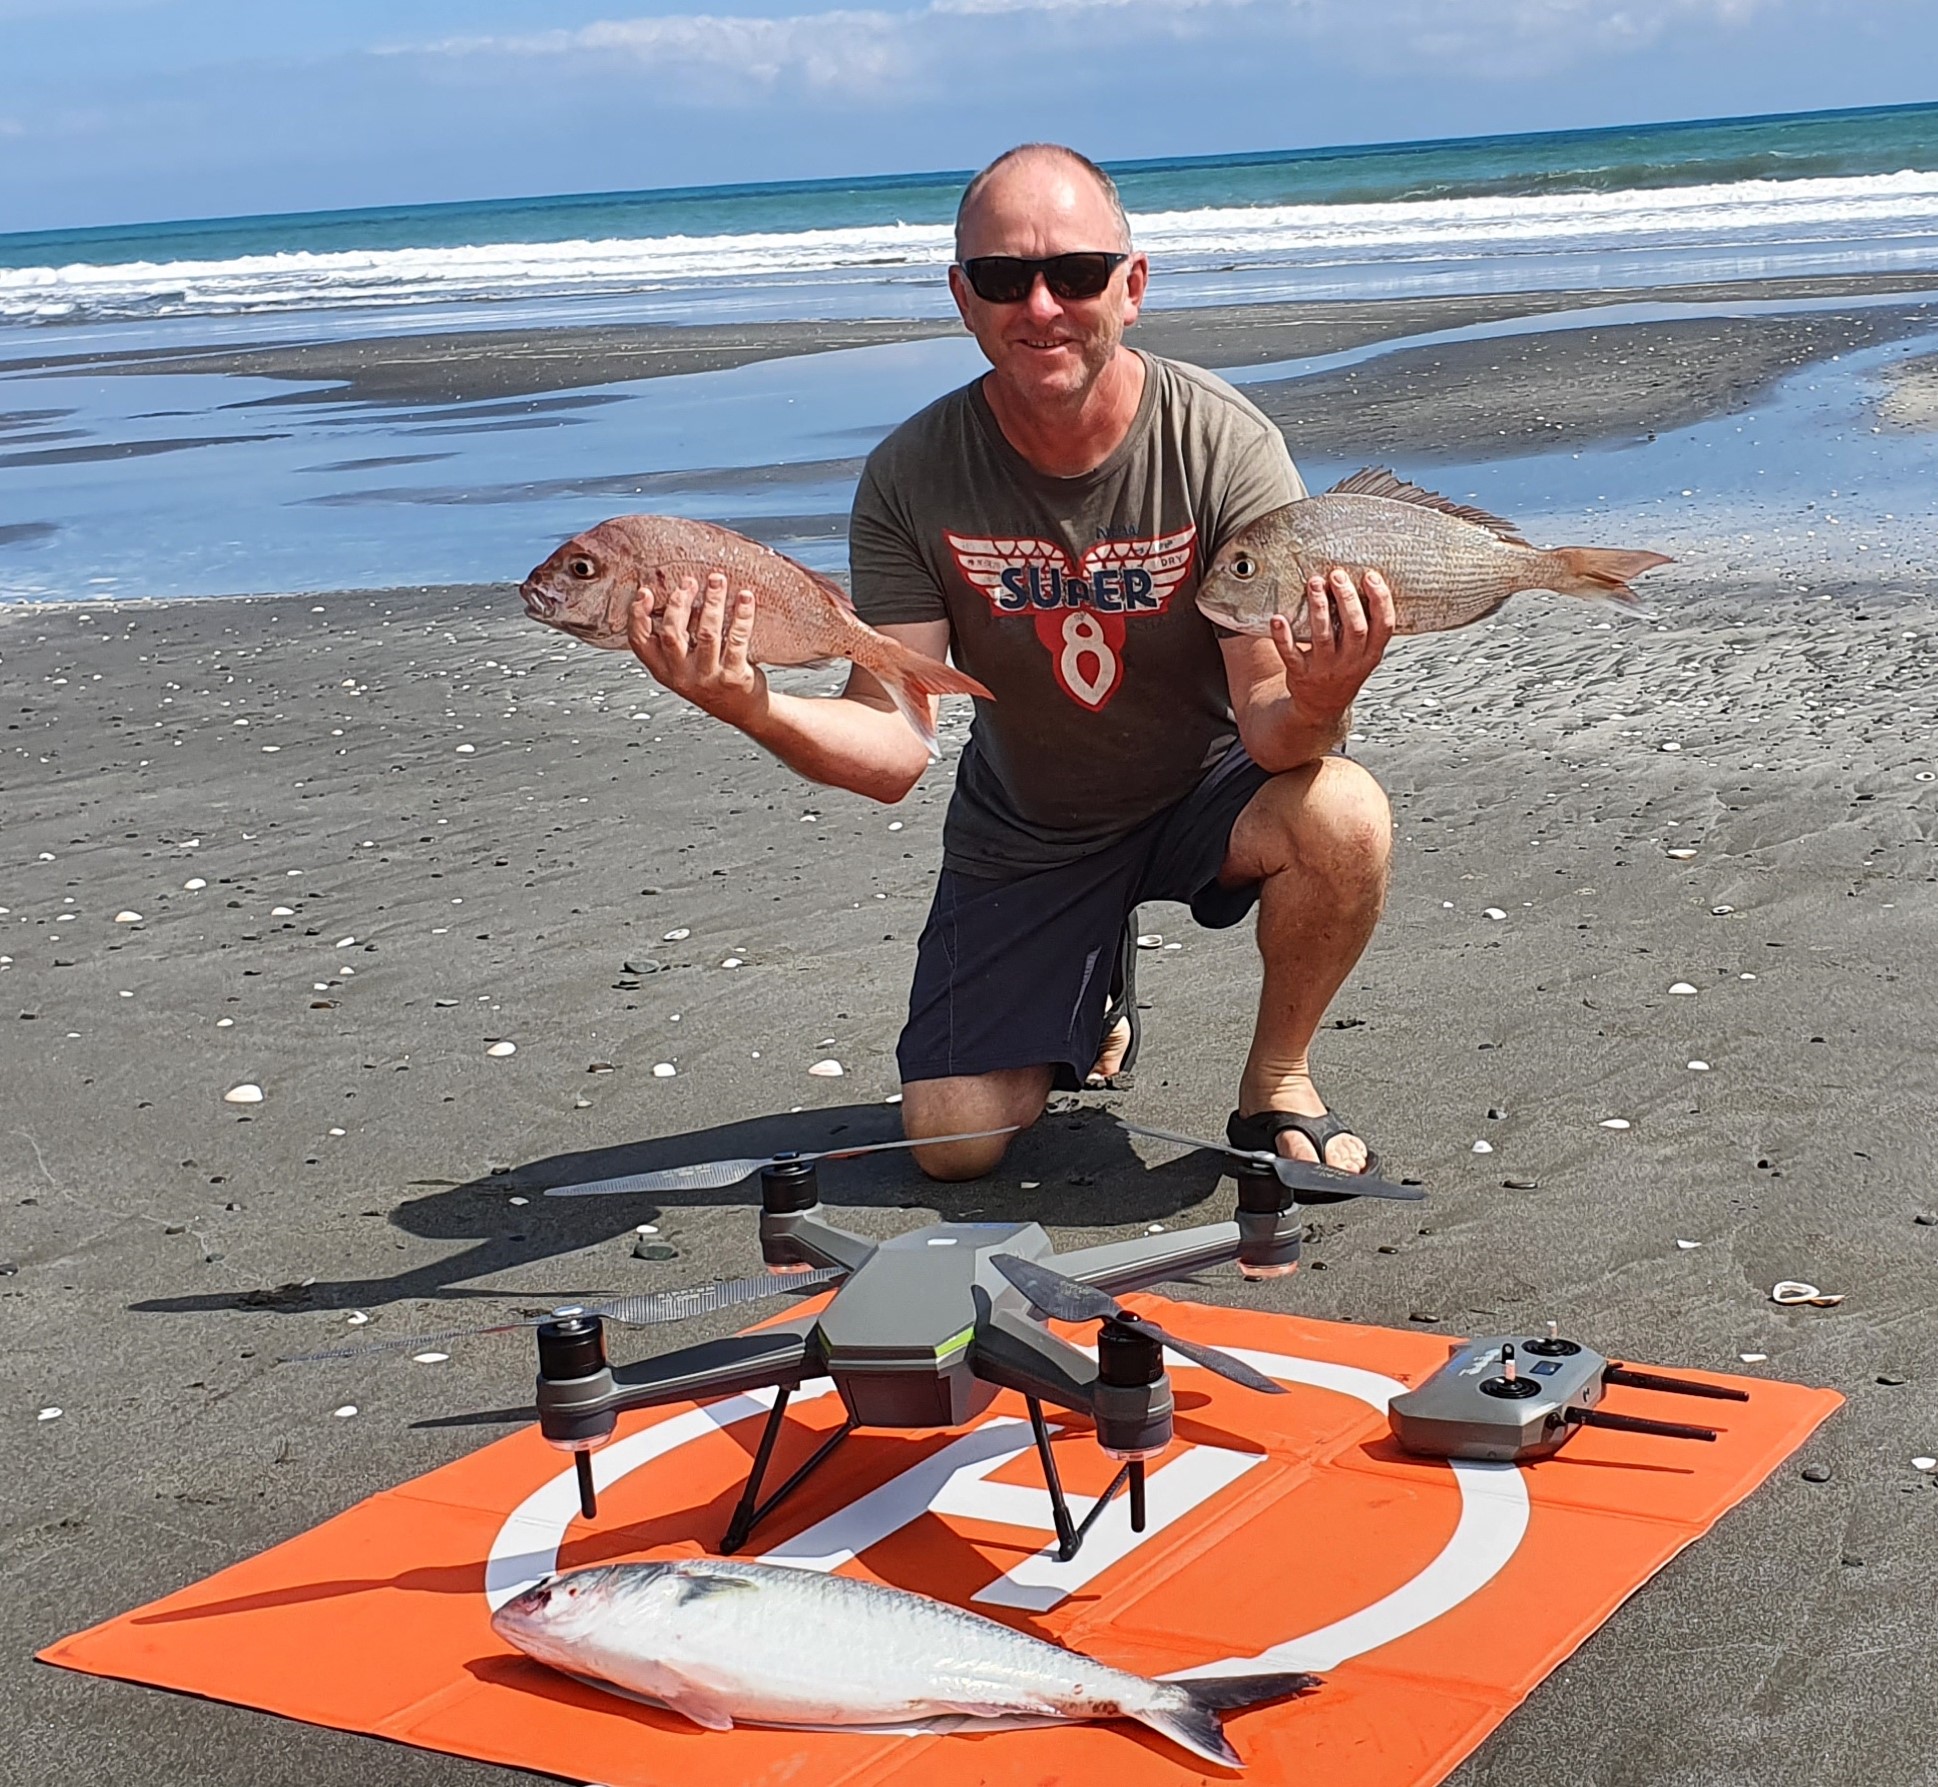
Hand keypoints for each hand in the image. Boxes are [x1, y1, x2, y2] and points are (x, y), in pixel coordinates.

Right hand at [627, 571, 768, 729]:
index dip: (638, 616)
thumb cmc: (712, 680)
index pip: (640, 643)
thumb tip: (675, 593)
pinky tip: (745, 598)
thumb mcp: (684, 665)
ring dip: (712, 602)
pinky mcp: (734, 677)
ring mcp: (709, 678)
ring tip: (717, 580)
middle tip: (688, 582)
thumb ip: (676, 638)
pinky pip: (737, 640)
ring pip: (707, 634)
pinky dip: (742, 616)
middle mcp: (683, 676)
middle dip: (679, 603)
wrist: (743, 710)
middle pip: (672, 634)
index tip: (645, 592)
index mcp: (664, 670)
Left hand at [1270, 566, 1394, 723]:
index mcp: (1371, 654)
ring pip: (1323, 636)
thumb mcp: (1364, 654)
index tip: (1370, 577)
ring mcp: (1325, 669)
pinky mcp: (1300, 674)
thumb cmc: (1343, 671)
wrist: (1321, 707)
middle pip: (1355, 628)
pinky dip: (1283, 637)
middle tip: (1337, 575)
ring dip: (1319, 608)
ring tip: (1314, 584)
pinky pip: (1290, 654)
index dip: (1380, 600)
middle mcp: (1350, 662)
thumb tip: (1363, 582)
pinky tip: (1278, 619)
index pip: (1384, 625)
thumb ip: (1367, 626)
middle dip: (1347, 599)